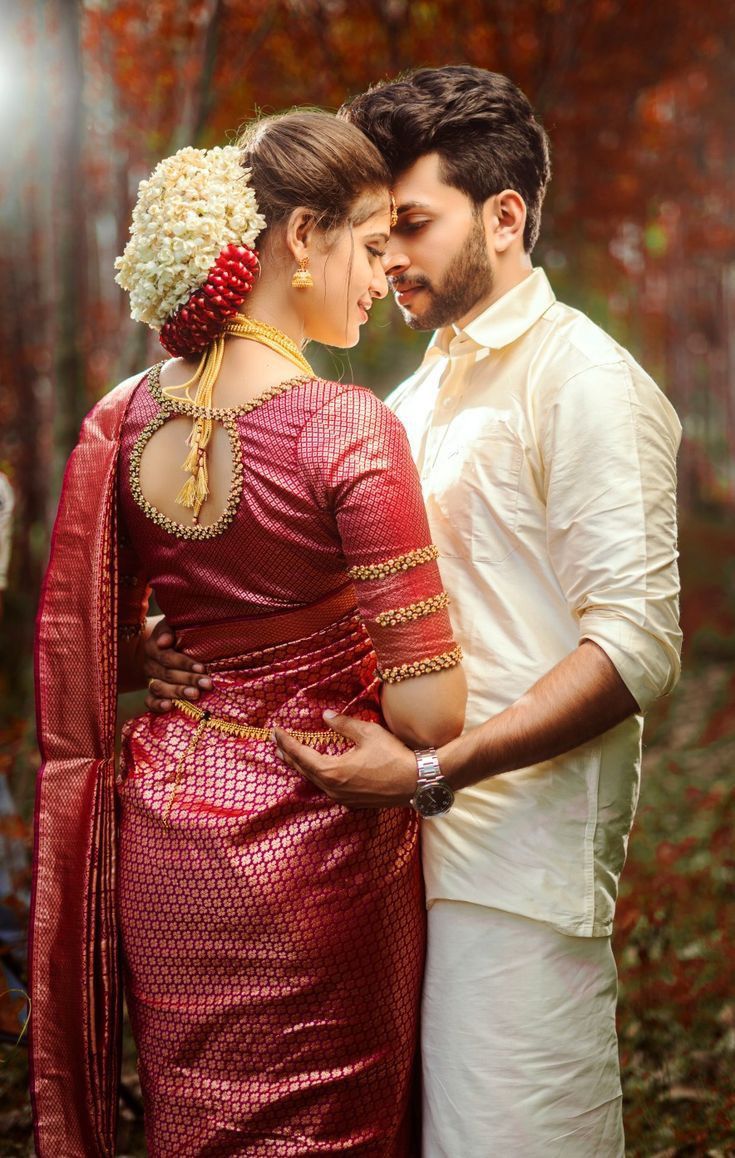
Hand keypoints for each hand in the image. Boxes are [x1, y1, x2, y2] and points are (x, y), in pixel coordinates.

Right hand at [143, 617, 211, 713]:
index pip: (167, 657)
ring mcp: (150, 680)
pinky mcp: (152, 693)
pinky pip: (150, 701)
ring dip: (178, 693)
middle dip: (188, 680)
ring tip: (195, 695)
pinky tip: (169, 707)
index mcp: (153, 647)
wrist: (164, 647)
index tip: (202, 668)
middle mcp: (149, 665)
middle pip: (167, 674)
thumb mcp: (173, 626)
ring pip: (160, 688)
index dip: (184, 663)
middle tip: (207, 684)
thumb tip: (164, 641)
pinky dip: (157, 705)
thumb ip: (169, 630)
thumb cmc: (176, 634)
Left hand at [274, 711, 417, 808]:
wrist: (417, 782)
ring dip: (301, 766)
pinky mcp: (352, 801)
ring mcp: (342, 798)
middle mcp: (333, 788)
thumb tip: (325, 716)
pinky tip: (317, 769)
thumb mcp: (368, 733)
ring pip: (314, 781)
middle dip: (288, 755)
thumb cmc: (393, 756)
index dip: (287, 742)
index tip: (275, 731)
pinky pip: (326, 788)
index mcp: (333, 771)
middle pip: (303, 770)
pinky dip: (316, 776)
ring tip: (290, 755)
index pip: (301, 755)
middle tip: (276, 742)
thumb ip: (343, 724)